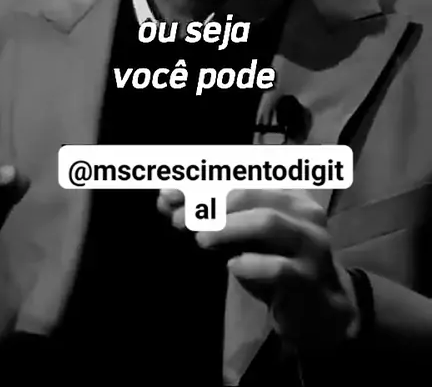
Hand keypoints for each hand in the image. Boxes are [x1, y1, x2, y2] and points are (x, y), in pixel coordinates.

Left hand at [157, 188, 359, 350]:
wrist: (317, 308)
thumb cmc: (275, 260)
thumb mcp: (242, 234)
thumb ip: (207, 215)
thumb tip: (165, 198)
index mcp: (286, 189)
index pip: (242, 172)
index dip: (203, 177)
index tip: (169, 192)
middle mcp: (303, 208)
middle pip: (250, 192)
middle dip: (209, 203)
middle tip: (180, 220)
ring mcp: (310, 242)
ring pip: (268, 221)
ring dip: (228, 227)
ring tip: (201, 239)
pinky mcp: (309, 277)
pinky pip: (278, 267)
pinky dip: (251, 264)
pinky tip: (232, 266)